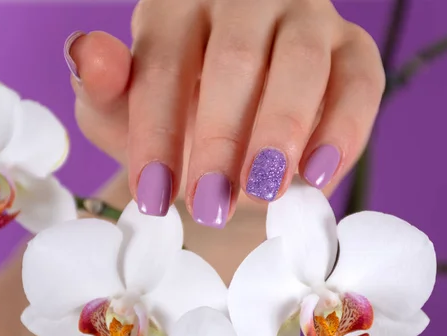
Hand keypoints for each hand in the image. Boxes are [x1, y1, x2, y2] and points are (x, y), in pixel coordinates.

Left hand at [66, 0, 384, 227]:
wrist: (237, 133)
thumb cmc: (177, 119)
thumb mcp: (126, 112)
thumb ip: (104, 88)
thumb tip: (88, 54)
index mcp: (179, 4)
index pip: (165, 62)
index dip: (155, 132)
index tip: (152, 196)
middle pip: (235, 58)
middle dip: (220, 139)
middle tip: (210, 204)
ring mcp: (307, 17)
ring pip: (300, 64)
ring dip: (280, 133)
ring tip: (263, 192)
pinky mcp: (353, 49)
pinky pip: (359, 83)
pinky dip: (342, 131)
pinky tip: (317, 175)